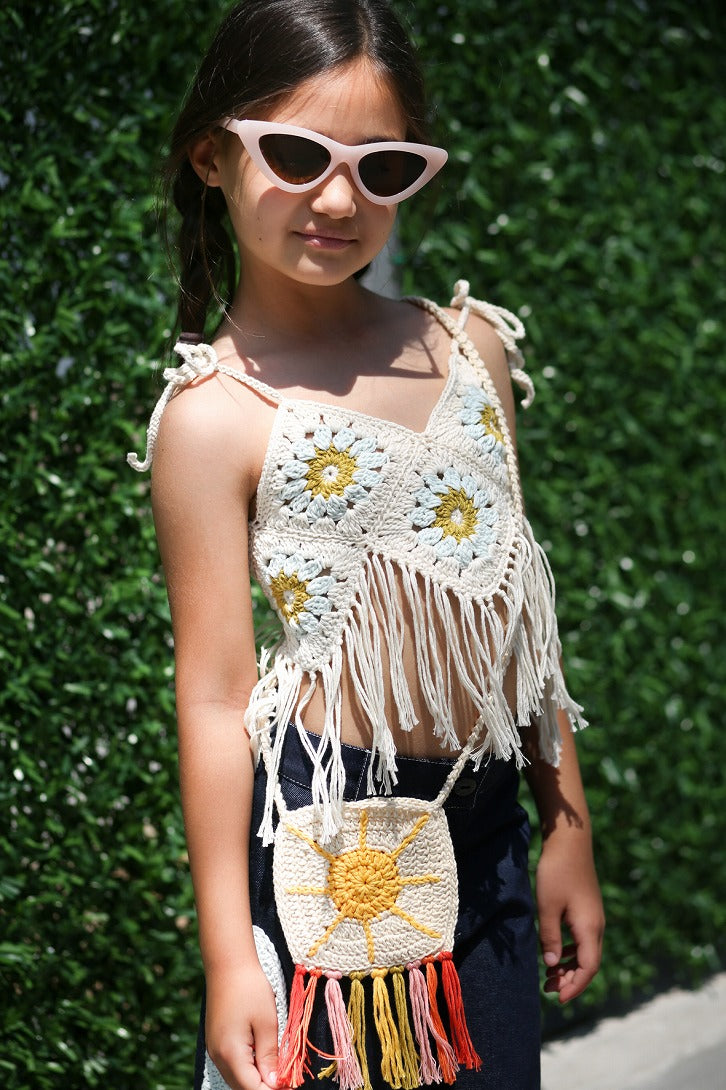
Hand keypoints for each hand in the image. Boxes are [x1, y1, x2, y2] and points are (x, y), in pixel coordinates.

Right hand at [205, 960, 286, 1089]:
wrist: (228, 964)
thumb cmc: (250, 988)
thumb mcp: (267, 1023)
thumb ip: (270, 1057)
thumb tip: (274, 1085)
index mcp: (231, 1054)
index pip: (252, 1089)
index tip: (291, 1085)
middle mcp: (218, 1057)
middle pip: (242, 1088)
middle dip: (264, 1087)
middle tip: (287, 1079)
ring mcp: (214, 1050)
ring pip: (236, 1079)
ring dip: (256, 1079)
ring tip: (277, 1070)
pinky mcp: (216, 1042)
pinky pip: (232, 1066)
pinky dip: (247, 1069)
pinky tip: (262, 1059)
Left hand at [535, 830, 604, 1003]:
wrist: (570, 842)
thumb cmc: (557, 872)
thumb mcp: (548, 906)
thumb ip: (549, 937)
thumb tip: (551, 965)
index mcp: (590, 928)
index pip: (588, 968)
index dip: (575, 986)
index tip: (558, 999)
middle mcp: (597, 926)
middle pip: (588, 963)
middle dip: (570, 980)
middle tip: (547, 989)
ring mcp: (593, 917)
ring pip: (585, 952)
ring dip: (569, 966)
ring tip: (548, 975)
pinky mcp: (587, 909)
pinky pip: (582, 939)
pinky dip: (569, 951)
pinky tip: (554, 952)